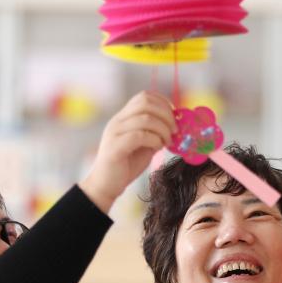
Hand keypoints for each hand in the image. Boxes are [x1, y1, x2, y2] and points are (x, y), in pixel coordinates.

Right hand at [80, 91, 175, 212]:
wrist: (106, 185)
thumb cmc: (127, 165)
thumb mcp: (145, 144)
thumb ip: (156, 132)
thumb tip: (176, 125)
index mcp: (124, 117)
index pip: (144, 96)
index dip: (163, 103)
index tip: (174, 117)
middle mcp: (117, 121)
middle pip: (145, 103)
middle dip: (166, 114)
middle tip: (174, 130)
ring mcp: (114, 132)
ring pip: (144, 118)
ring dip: (162, 129)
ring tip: (167, 142)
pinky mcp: (115, 147)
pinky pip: (139, 136)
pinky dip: (154, 140)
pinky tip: (157, 148)